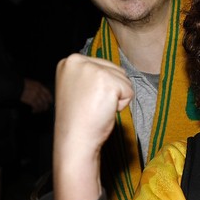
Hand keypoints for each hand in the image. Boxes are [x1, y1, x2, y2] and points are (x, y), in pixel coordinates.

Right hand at [21, 79, 52, 112]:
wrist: (15, 86)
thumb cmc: (21, 84)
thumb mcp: (30, 83)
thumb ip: (36, 88)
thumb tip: (40, 94)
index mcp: (39, 85)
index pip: (47, 93)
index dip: (50, 98)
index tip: (50, 102)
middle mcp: (39, 91)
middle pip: (45, 100)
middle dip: (45, 105)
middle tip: (44, 109)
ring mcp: (35, 96)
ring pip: (41, 104)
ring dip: (40, 109)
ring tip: (38, 111)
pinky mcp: (31, 100)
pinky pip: (36, 107)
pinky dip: (36, 110)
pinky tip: (33, 111)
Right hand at [52, 54, 132, 199]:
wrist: (75, 139)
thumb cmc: (78, 118)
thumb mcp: (79, 87)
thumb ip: (91, 75)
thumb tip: (112, 71)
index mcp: (70, 61)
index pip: (104, 66)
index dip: (102, 87)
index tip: (87, 99)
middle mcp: (79, 60)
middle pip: (116, 70)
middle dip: (111, 90)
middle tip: (93, 105)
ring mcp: (94, 70)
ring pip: (124, 80)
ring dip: (117, 97)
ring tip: (98, 107)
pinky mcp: (108, 82)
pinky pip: (130, 92)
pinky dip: (122, 105)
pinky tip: (104, 111)